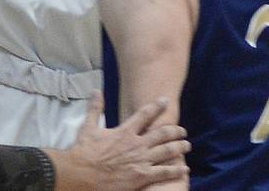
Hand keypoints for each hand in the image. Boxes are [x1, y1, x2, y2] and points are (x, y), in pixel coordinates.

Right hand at [67, 91, 189, 189]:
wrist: (81, 174)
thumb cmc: (84, 152)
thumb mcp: (88, 127)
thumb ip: (95, 108)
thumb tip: (95, 91)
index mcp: (125, 131)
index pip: (145, 114)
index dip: (157, 106)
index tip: (166, 100)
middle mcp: (136, 144)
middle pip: (162, 133)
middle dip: (175, 131)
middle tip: (183, 130)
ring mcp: (141, 161)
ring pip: (167, 151)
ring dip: (179, 147)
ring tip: (187, 145)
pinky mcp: (142, 177)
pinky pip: (164, 172)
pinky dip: (175, 170)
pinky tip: (184, 169)